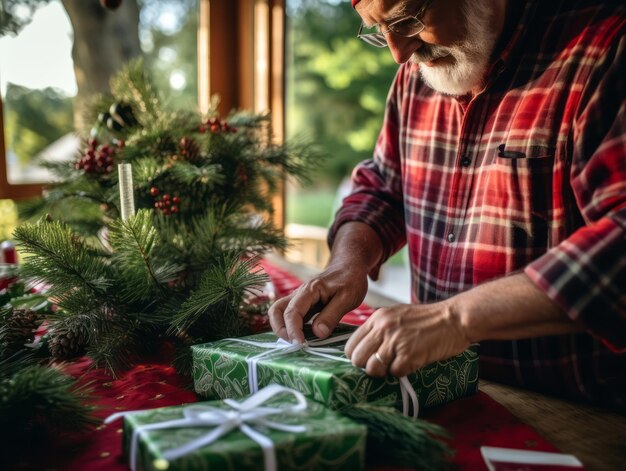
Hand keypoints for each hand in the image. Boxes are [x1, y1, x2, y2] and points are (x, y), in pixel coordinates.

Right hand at [268, 263, 368, 343]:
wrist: (348, 267)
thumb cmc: (350, 280)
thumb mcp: (347, 298)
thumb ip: (332, 315)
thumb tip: (318, 333)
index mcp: (309, 290)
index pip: (292, 311)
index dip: (293, 329)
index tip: (300, 344)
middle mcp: (299, 294)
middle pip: (276, 310)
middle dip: (280, 329)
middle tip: (295, 344)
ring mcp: (299, 299)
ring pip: (279, 312)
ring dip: (281, 328)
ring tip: (296, 341)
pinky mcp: (302, 304)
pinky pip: (288, 315)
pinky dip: (289, 327)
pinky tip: (301, 337)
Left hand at [344, 301, 469, 377]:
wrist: (454, 318)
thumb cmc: (428, 319)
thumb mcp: (397, 315)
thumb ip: (380, 329)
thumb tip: (366, 349)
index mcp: (377, 318)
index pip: (351, 344)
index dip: (358, 356)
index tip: (367, 360)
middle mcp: (383, 328)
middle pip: (357, 358)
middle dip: (367, 366)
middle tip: (382, 366)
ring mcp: (395, 342)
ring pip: (372, 369)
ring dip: (384, 372)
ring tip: (397, 365)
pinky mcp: (409, 355)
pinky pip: (395, 373)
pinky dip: (402, 372)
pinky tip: (411, 363)